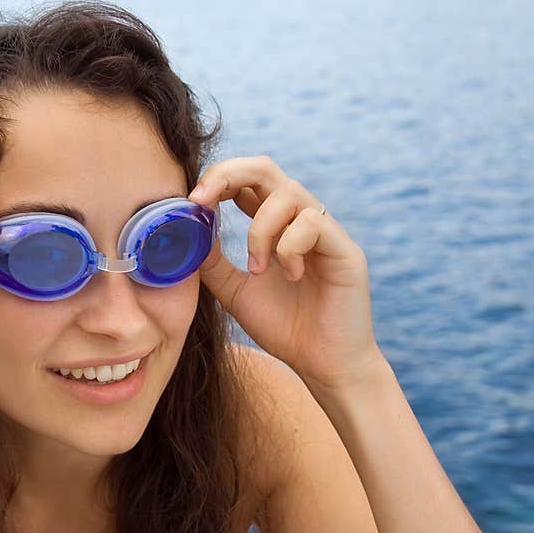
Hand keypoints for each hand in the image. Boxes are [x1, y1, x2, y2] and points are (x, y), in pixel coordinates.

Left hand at [188, 156, 382, 388]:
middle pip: (265, 167)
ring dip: (259, 230)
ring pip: (287, 193)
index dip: (216, 179)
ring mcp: (325, 231)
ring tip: (257, 269)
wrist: (322, 364)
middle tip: (201, 199)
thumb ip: (212, 261)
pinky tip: (291, 277)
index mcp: (274, 226)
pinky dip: (289, 247)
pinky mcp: (345, 248)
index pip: (245, 180)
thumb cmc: (284, 327)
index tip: (191, 201)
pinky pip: (312, 223)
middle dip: (228, 175)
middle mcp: (299, 220)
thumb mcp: (235, 291)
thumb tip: (188, 228)